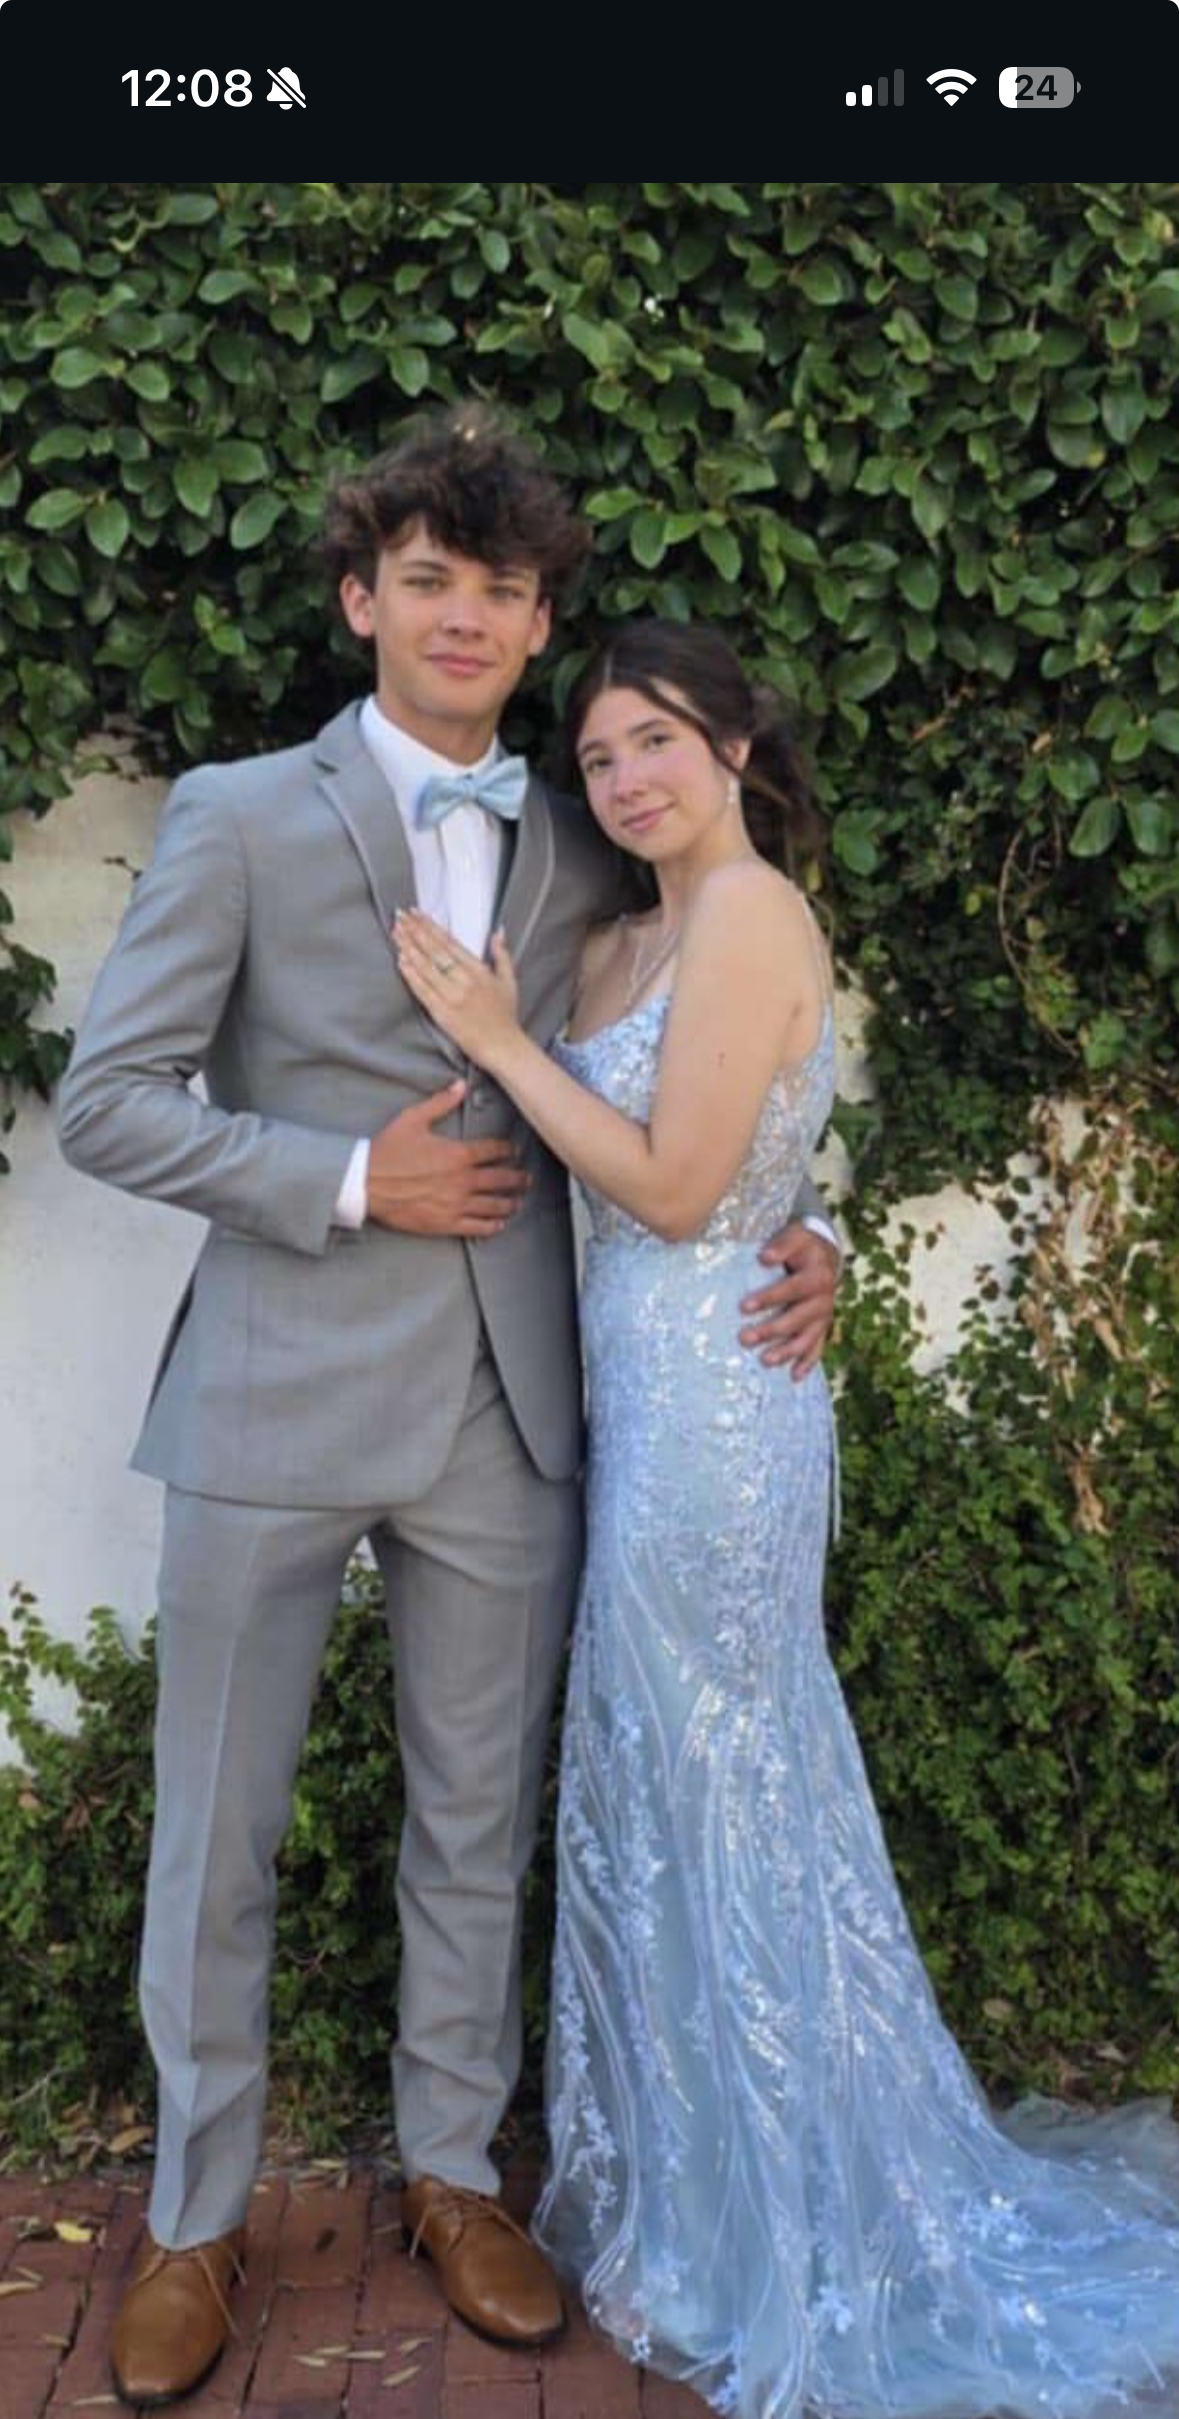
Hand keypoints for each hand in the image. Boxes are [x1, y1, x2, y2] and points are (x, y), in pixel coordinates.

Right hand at [367, 1080, 529, 1236]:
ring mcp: (456, 1204)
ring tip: (517, 1203)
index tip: (513, 1151)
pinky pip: (476, 1226)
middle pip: (501, 1180)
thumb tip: (460, 1085)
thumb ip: (440, 1102)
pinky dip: (491, 1226)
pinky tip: (499, 1224)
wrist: (366, 1184)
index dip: (508, 1150)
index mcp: (459, 1154)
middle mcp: (463, 1181)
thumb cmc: (388, 1150)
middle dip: (517, 1179)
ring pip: (494, 1206)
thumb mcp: (413, 1119)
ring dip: (510, 1204)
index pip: (494, 1151)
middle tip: (526, 1180)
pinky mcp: (446, 1223)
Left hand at [394, 909, 519, 1069]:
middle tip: (400, 916)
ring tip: (396, 933)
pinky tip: (401, 961)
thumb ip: (501, 955)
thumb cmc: (506, 1016)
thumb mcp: (509, 981)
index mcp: (478, 970)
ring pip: (426, 967)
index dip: (430, 926)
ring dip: (409, 948)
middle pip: (434, 950)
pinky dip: (411, 975)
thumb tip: (498, 933)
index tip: (416, 913)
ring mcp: (452, 996)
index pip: (449, 942)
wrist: (503, 1046)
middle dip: (415, 930)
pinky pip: (423, 990)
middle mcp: (464, 980)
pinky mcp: (442, 1013)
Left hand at [738, 1223, 839, 1377]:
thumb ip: (782, 1244)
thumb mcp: (795, 1236)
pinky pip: (817, 1347)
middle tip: (745, 1339)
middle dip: (771, 1330)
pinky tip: (794, 1376)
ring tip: (765, 1361)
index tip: (744, 1307)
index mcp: (818, 1275)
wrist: (824, 1254)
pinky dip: (807, 1362)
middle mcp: (824, 1298)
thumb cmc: (803, 1246)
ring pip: (807, 1337)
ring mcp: (824, 1315)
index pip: (792, 1288)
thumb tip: (764, 1257)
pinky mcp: (822, 1326)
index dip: (770, 1298)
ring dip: (787, 1351)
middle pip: (798, 1318)